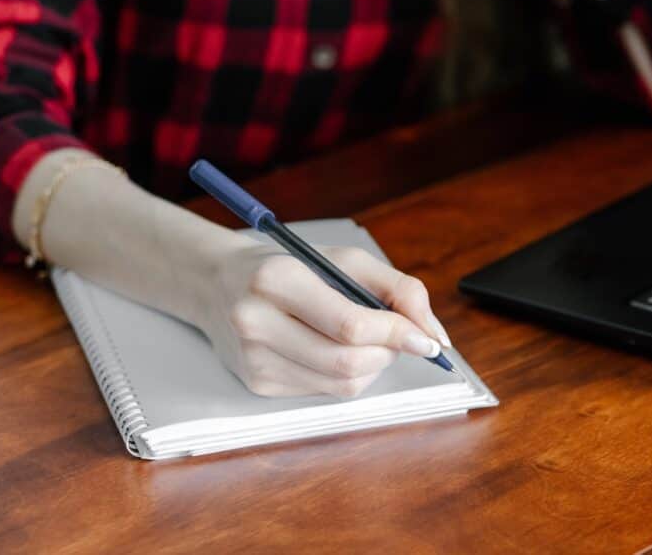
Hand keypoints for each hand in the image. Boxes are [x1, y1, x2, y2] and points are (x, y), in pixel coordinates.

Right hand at [202, 238, 451, 397]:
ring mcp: (254, 358)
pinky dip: (348, 374)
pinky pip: (324, 391)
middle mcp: (257, 321)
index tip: (429, 340)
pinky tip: (336, 350)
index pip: (351, 324)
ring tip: (370, 341)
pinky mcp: (257, 383)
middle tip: (401, 337)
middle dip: (390, 353)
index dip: (399, 335)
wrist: (218, 283)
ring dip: (374, 366)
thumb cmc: (290, 266)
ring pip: (342, 383)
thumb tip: (434, 334)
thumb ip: (398, 288)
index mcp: (277, 279)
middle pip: (348, 361)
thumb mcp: (344, 259)